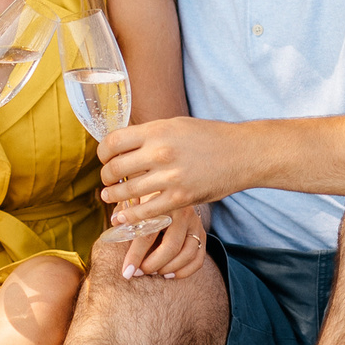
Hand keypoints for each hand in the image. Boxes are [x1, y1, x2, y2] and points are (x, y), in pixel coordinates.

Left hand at [98, 117, 246, 225]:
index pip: (113, 142)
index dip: (102, 153)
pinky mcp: (180, 199)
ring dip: (112, 197)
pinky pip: (146, 211)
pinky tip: (121, 218)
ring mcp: (170, 177)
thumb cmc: (209, 137)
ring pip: (126, 192)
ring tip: (109, 197)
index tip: (104, 159)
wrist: (242, 153)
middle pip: (115, 168)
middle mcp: (160, 152)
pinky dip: (129, 217)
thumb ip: (150, 134)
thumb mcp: (176, 125)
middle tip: (106, 180)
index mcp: (157, 130)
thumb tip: (124, 143)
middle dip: (106, 176)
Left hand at [121, 206, 208, 280]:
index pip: (148, 234)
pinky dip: (185, 271)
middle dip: (153, 265)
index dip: (135, 255)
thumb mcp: (133, 201)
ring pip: (188, 254)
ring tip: (154, 273)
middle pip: (171, 246)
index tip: (127, 272)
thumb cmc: (145, 199)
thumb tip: (115, 223)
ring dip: (169, 268)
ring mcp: (195, 224)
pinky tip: (169, 274)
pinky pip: (198, 258)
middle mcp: (182, 213)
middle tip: (139, 272)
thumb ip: (124, 212)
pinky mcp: (201, 233)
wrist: (168, 189)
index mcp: (161, 204)